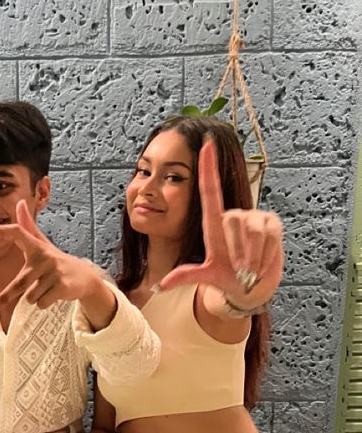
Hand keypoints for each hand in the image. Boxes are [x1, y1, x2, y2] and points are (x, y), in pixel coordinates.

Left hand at [0, 202, 101, 310]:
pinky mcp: (62, 285)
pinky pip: (41, 303)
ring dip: (34, 299)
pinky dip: (43, 304)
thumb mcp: (42, 243)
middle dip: (5, 298)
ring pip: (30, 297)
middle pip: (19, 283)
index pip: (16, 231)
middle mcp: (44, 256)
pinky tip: (53, 294)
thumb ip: (28, 227)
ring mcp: (54, 271)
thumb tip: (20, 202)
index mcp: (36, 245)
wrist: (84, 278)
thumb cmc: (56, 261)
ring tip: (44, 289)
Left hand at [156, 141, 282, 307]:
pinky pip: (269, 234)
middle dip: (237, 253)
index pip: (209, 190)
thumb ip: (185, 276)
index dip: (208, 167)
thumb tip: (161, 285)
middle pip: (234, 221)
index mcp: (214, 224)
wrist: (250, 289)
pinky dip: (265, 255)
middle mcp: (233, 216)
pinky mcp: (272, 223)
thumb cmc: (225, 276)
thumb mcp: (205, 276)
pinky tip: (262, 264)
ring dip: (251, 257)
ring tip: (249, 268)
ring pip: (252, 230)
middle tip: (238, 270)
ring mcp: (254, 218)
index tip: (205, 144)